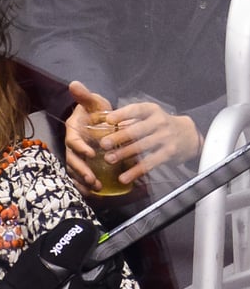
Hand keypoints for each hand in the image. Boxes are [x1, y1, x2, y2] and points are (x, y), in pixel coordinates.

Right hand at [63, 80, 113, 194]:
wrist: (95, 118)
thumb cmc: (94, 110)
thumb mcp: (92, 101)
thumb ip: (84, 95)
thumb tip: (74, 83)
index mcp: (73, 132)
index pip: (73, 142)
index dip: (80, 148)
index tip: (91, 154)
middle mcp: (71, 146)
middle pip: (72, 161)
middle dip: (82, 171)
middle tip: (93, 179)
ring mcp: (75, 156)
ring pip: (74, 171)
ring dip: (83, 181)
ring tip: (95, 188)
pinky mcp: (81, 164)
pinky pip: (78, 177)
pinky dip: (83, 185)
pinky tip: (92, 193)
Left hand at [65, 81, 201, 192]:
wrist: (188, 135)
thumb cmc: (159, 125)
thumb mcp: (147, 116)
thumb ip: (127, 118)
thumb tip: (99, 121)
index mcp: (151, 110)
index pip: (136, 110)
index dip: (122, 114)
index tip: (109, 120)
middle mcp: (160, 122)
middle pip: (137, 130)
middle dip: (120, 137)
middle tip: (104, 144)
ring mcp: (165, 138)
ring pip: (142, 147)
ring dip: (124, 154)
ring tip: (109, 160)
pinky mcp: (168, 154)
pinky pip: (150, 163)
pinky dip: (136, 171)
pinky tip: (124, 178)